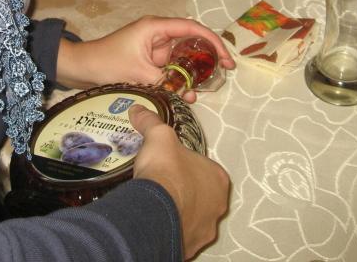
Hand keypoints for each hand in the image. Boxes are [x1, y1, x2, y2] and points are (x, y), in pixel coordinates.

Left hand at [56, 16, 234, 102]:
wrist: (81, 68)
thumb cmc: (105, 63)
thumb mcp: (137, 73)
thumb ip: (165, 82)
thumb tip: (190, 95)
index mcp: (155, 27)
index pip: (192, 28)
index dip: (213, 41)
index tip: (226, 58)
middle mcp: (158, 33)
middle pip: (192, 40)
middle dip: (208, 55)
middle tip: (225, 72)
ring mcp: (154, 47)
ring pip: (183, 56)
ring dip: (195, 70)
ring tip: (209, 85)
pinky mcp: (150, 60)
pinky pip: (172, 66)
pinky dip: (181, 77)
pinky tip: (189, 91)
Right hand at [129, 104, 229, 258]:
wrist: (153, 210)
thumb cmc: (166, 171)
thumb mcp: (158, 137)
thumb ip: (151, 122)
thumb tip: (138, 109)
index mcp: (218, 178)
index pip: (207, 169)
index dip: (189, 165)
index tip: (172, 165)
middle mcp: (218, 205)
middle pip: (202, 195)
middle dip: (186, 191)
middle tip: (164, 185)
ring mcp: (206, 229)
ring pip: (194, 218)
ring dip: (180, 212)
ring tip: (157, 204)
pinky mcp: (190, 246)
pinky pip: (181, 235)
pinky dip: (171, 229)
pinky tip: (156, 221)